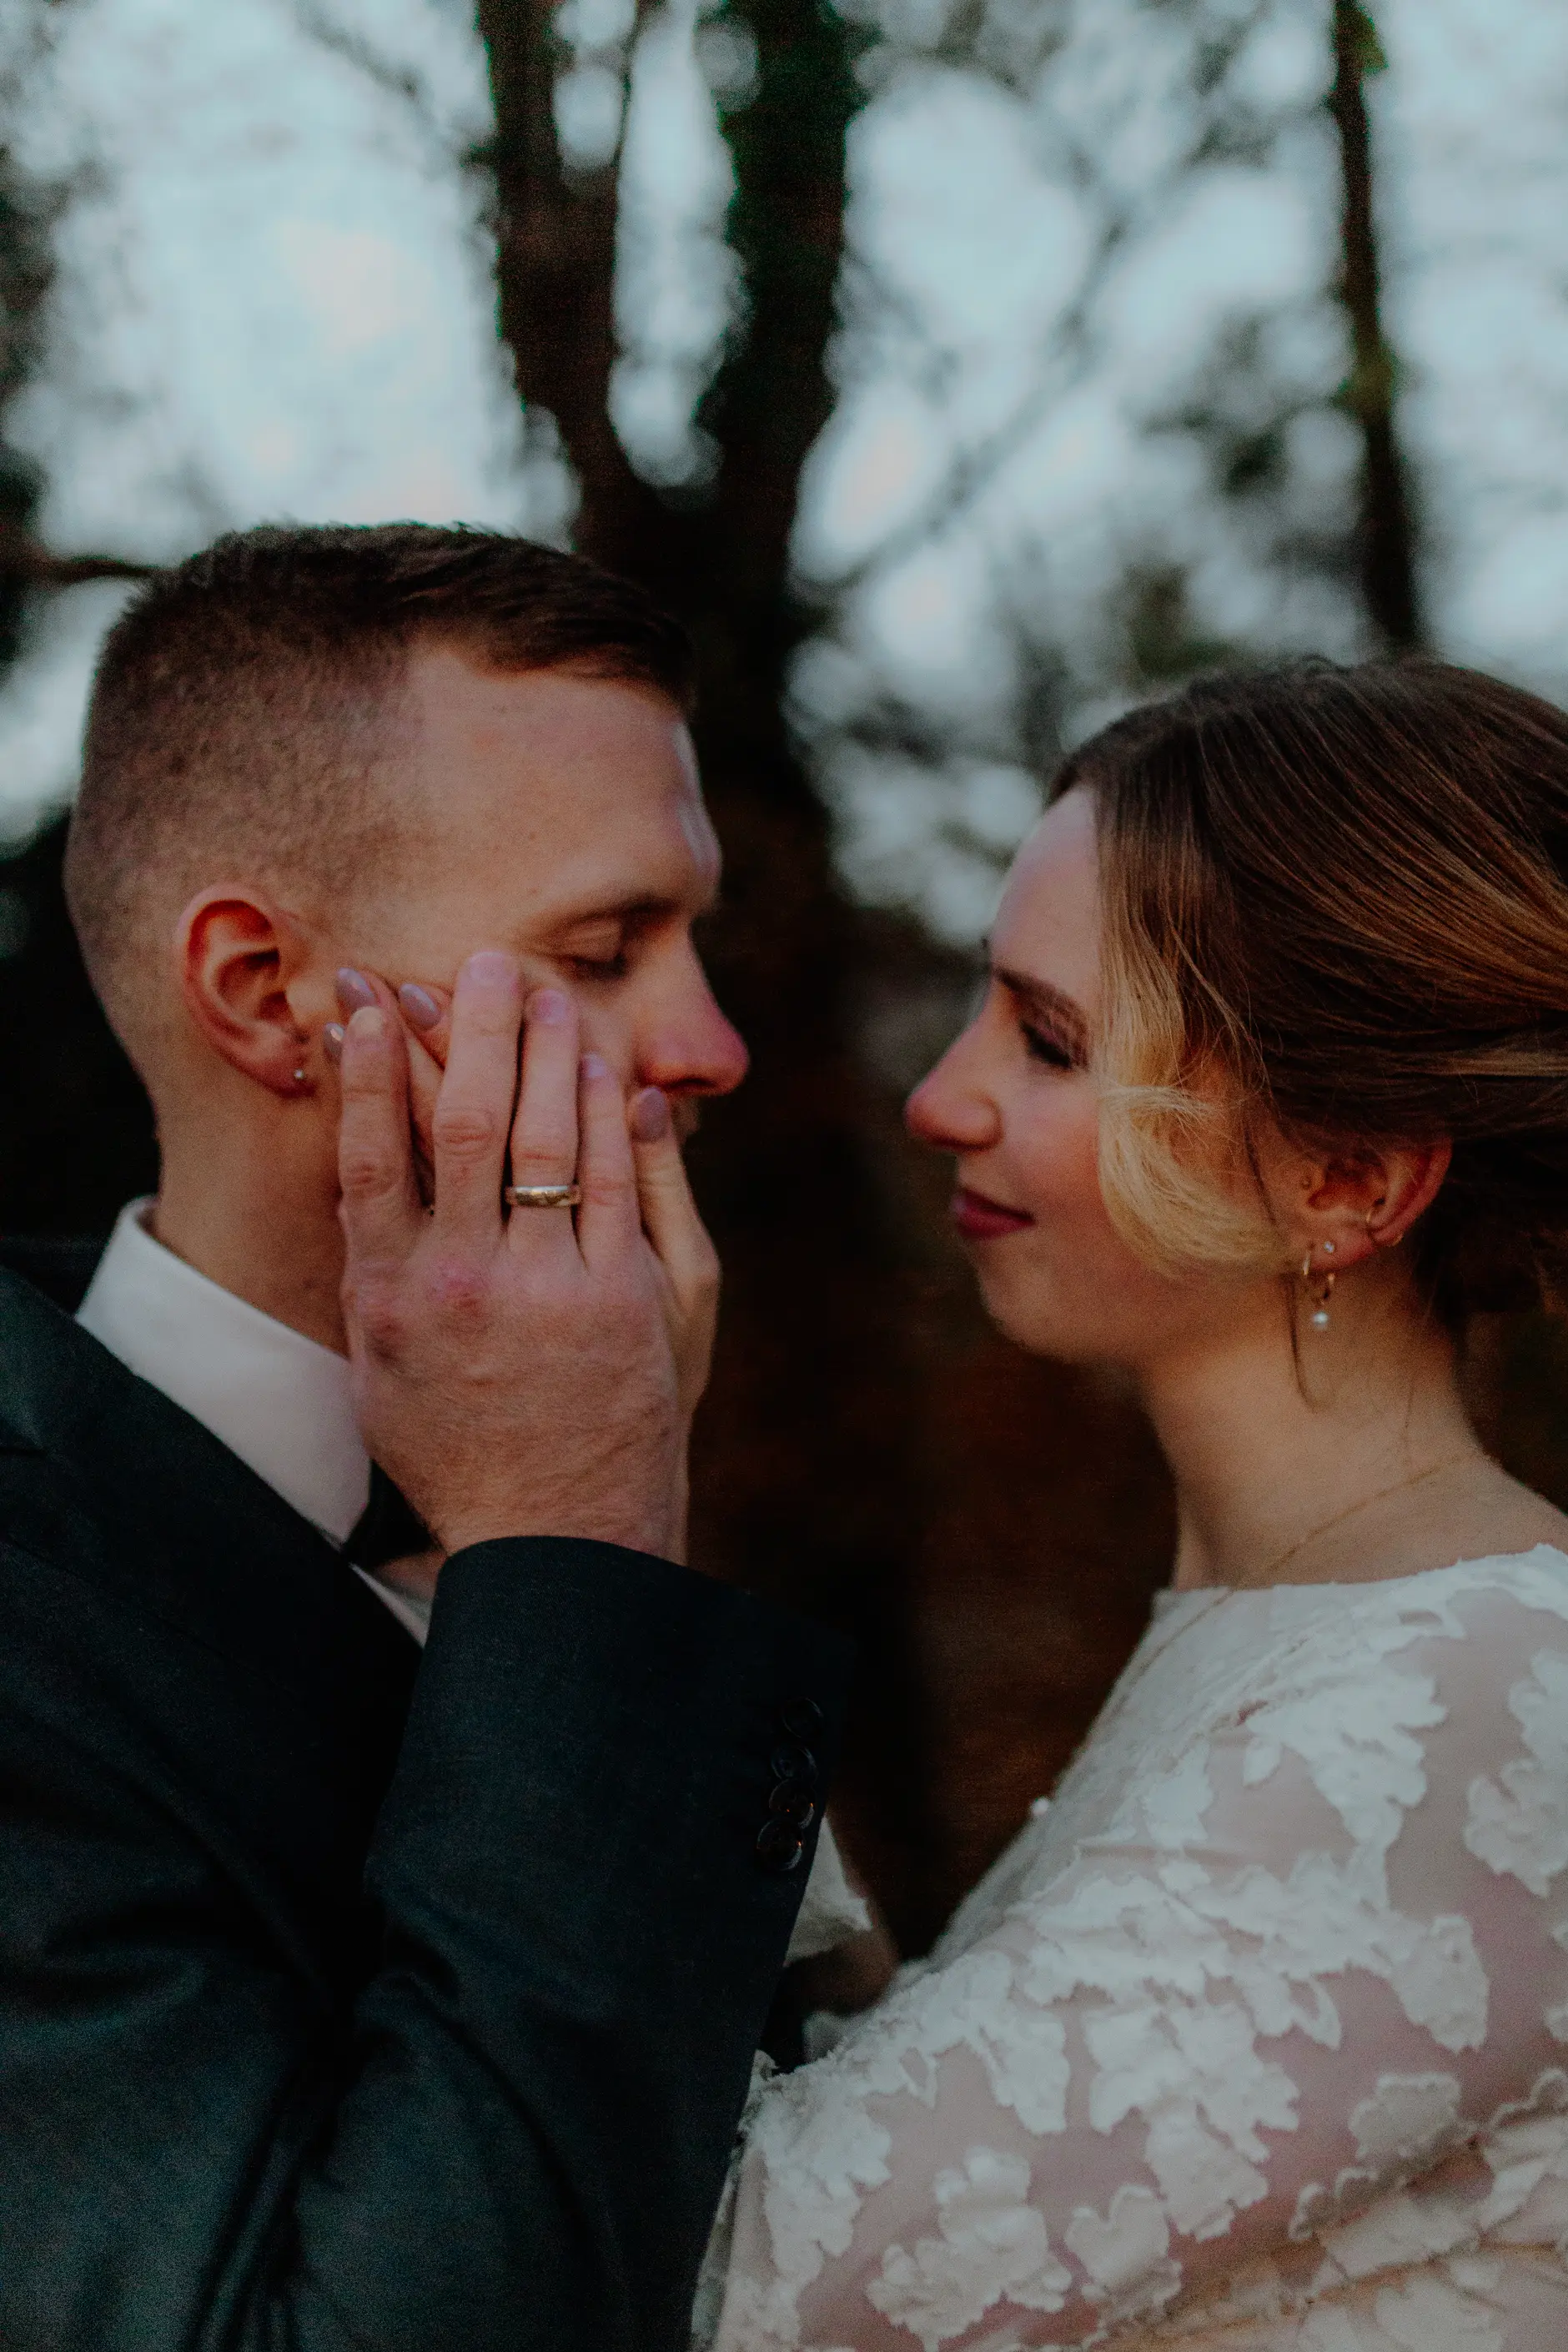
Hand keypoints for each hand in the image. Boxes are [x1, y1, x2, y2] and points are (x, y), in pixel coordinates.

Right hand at [336, 951, 686, 1560]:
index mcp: (392, 1298)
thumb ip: (374, 1270)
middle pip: (460, 1122)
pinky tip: (604, 1070)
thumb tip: (365, 1167)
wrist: (556, 1534)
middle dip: (470, 1029)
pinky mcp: (625, 1296)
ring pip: (543, 1138)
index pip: (369, 1155)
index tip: (366, 998)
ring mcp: (548, 1287)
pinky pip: (617, 1181)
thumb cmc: (459, 1450)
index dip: (365, 1068)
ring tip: (547, 992)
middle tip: (480, 961)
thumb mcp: (381, 1371)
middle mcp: (463, 1284)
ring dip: (547, 1052)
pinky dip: (610, 1115)